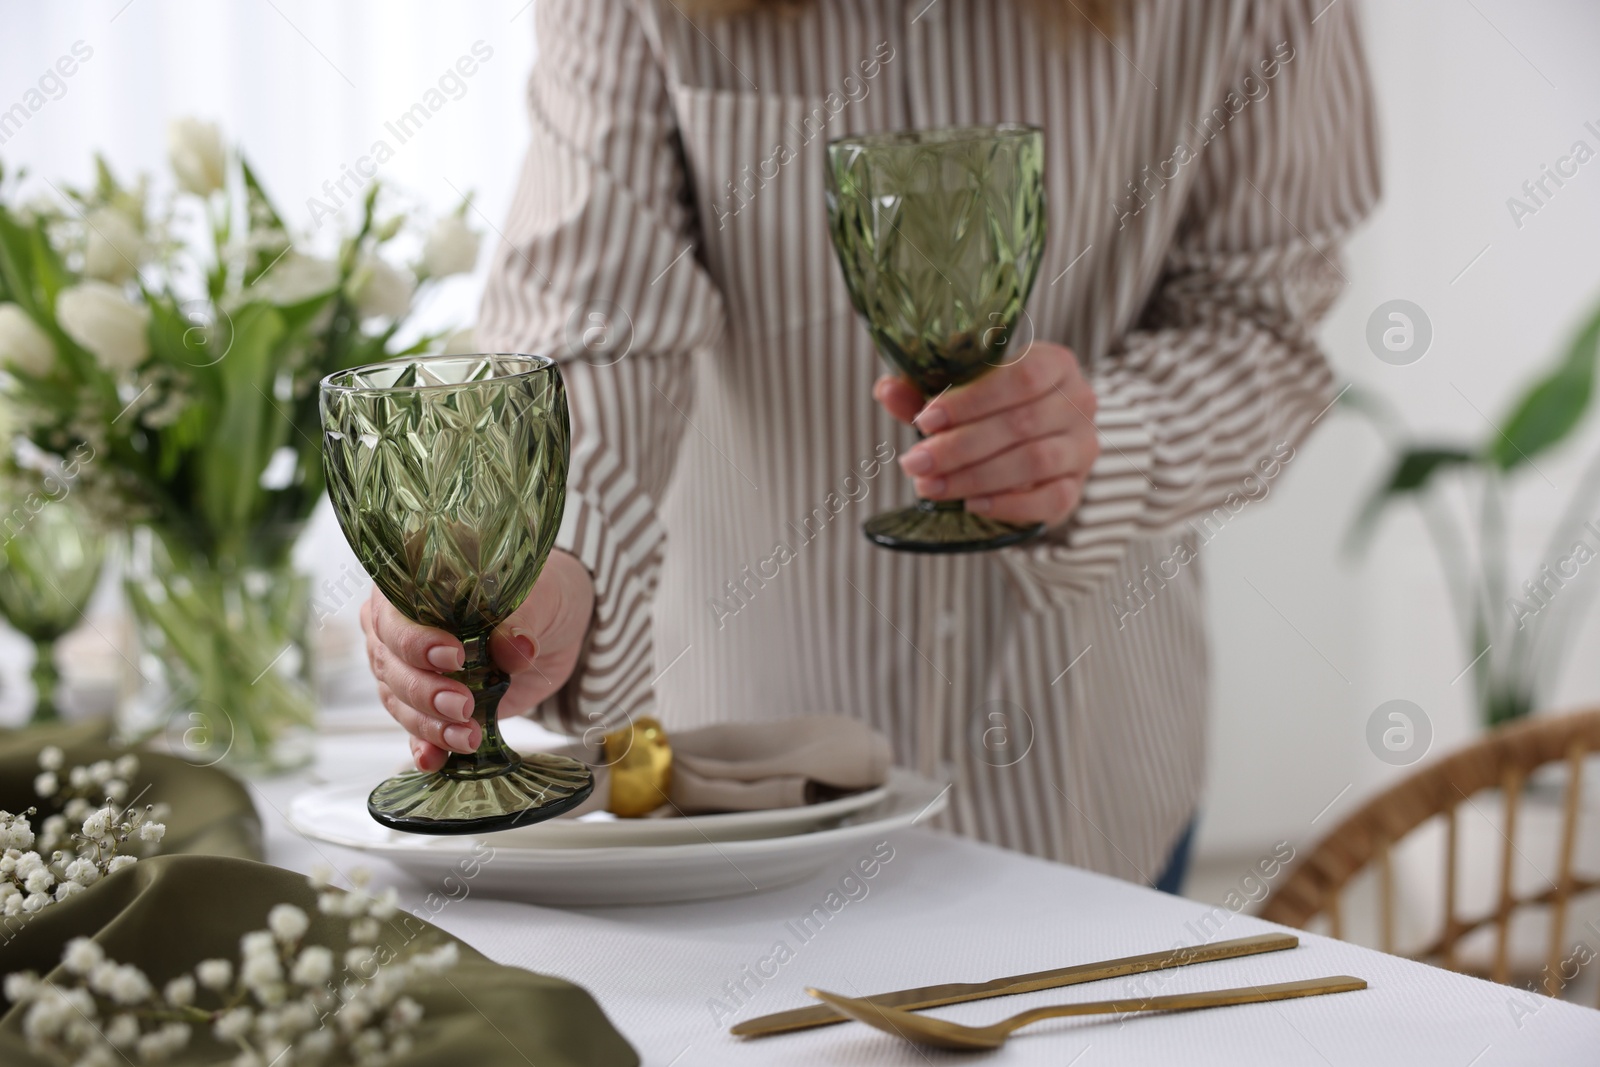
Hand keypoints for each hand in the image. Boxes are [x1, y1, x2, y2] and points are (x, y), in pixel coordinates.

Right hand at [359, 549, 595, 771]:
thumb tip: (515, 645)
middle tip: (462, 705)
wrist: (555, 626)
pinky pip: (416, 730)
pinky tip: (434, 760)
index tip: (454, 657)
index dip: (417, 642)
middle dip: (426, 692)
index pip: (396, 618)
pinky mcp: (433, 705)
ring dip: (431, 725)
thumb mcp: (539, 598)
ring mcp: (413, 670)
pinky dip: (425, 746)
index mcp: (412, 591)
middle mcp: (401, 631)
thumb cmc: (537, 595)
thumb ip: (522, 619)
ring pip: (401, 702)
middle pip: (392, 666)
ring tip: (467, 736)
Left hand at [874, 342, 1100, 526]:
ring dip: (975, 476)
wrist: (1030, 450)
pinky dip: (1008, 504)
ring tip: (930, 486)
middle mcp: (1078, 402)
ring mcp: (1082, 447)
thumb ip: (923, 394)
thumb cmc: (990, 412)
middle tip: (915, 462)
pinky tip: (971, 505)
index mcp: (1053, 363)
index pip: (1021, 376)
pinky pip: (1050, 499)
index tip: (925, 420)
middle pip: (1021, 423)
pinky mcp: (1077, 487)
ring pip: (1034, 461)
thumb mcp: (958, 397)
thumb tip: (886, 389)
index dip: (972, 400)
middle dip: (960, 446)